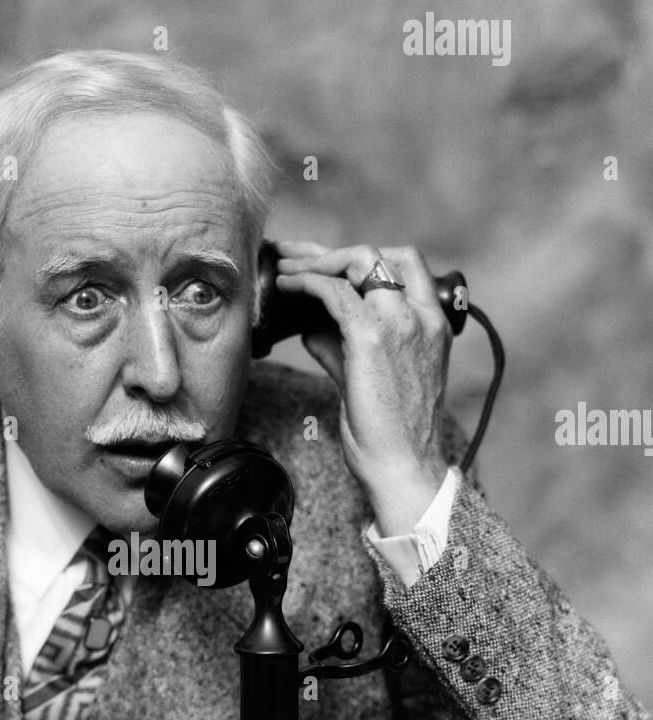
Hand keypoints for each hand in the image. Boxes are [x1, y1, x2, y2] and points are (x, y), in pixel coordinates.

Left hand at [274, 241, 451, 534]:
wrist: (404, 467)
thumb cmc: (391, 435)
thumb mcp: (371, 379)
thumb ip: (344, 347)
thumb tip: (314, 329)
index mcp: (433, 324)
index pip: (405, 266)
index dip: (362, 258)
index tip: (327, 263)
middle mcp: (422, 316)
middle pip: (380, 255)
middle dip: (332, 252)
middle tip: (297, 259)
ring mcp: (400, 323)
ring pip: (359, 261)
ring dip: (316, 261)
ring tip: (286, 270)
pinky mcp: (371, 337)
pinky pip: (334, 292)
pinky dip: (307, 281)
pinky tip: (286, 286)